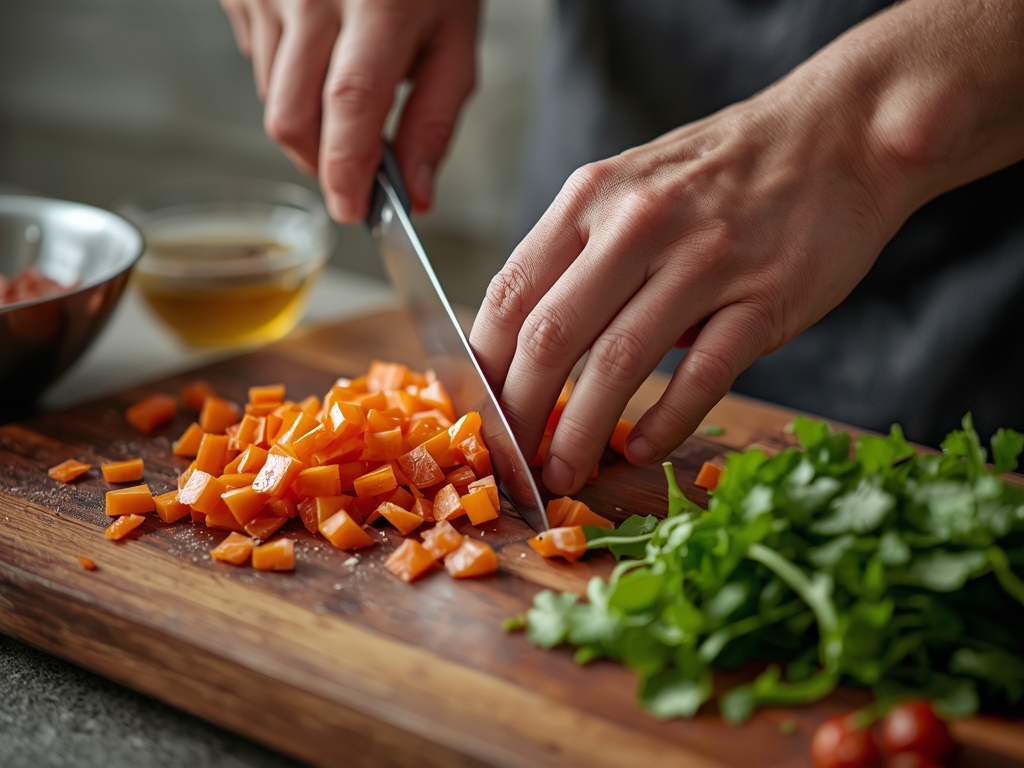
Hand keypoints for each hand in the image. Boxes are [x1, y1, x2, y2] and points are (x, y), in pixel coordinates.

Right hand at [220, 0, 478, 220]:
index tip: (354, 211)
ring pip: (271, 98)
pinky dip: (289, 80)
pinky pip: (257, 62)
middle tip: (354, 175)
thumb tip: (416, 196)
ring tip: (348, 87)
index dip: (345, 170)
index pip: (350, 105)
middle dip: (320, 164)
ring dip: (308, 122)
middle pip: (291, 116)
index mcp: (380, 5)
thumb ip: (436, 120)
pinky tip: (320, 52)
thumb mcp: (454, 39)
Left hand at [470, 51, 916, 496]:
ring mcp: (704, 260)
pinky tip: (639, 450)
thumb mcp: (631, 186)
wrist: (841, 133)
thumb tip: (533, 347)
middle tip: (513, 466)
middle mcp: (637, 223)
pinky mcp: (764, 297)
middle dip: (520, 416)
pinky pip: (702, 377)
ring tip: (563, 477)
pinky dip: (664, 424)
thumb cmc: (724, 170)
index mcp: (590, 198)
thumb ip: (581, 254)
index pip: (508, 295)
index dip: (484, 369)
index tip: (482, 416)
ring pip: (617, 364)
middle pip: (551, 337)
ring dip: (580, 434)